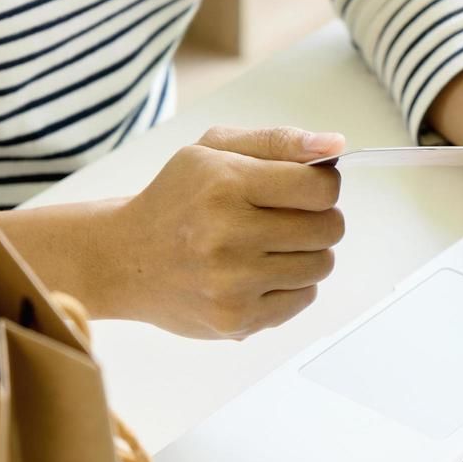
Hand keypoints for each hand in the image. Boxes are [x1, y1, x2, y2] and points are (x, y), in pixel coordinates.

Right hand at [0, 127, 345, 338]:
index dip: (323, 184)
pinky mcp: (236, 320)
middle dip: (319, 218)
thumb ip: (279, 141)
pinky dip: (292, 283)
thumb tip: (337, 144)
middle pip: (328, 228)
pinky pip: (305, 297)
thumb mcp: (215, 149)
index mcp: (225, 184)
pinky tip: (259, 272)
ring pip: (322, 264)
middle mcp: (227, 236)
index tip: (306, 186)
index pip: (320, 187)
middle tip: (286, 217)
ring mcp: (232, 283)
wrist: (125, 259)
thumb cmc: (177, 198)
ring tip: (270, 245)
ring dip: (307, 252)